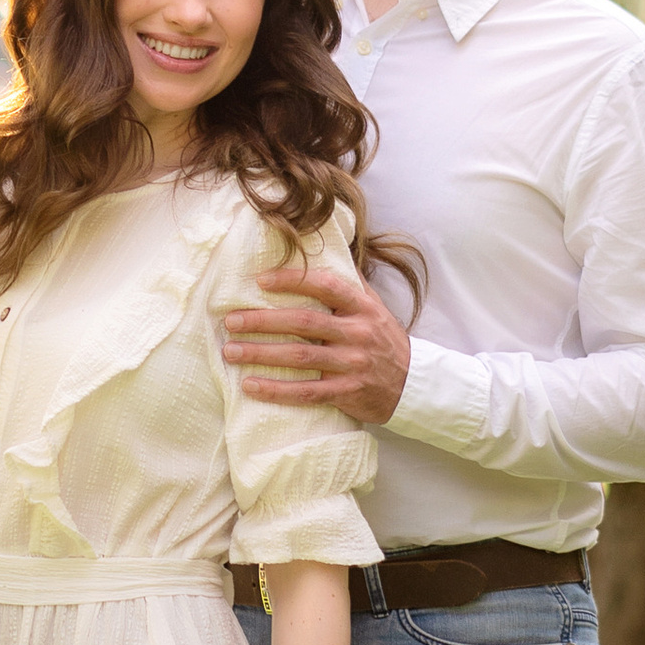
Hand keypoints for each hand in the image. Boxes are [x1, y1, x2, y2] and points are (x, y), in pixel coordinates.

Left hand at [219, 256, 408, 422]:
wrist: (414, 384)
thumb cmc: (384, 341)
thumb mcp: (374, 308)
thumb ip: (349, 285)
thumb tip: (324, 251)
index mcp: (362, 307)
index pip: (326, 286)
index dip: (292, 281)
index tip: (260, 280)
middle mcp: (358, 333)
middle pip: (304, 322)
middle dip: (263, 321)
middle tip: (231, 320)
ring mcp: (353, 364)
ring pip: (301, 357)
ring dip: (262, 354)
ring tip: (230, 352)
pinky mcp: (347, 393)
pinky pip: (307, 392)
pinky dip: (277, 390)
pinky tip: (250, 386)